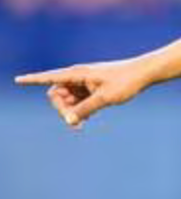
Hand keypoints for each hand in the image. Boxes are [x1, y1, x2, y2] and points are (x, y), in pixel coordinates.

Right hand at [14, 58, 153, 128]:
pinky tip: (84, 122)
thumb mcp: (106, 98)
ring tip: (81, 125)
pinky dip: (79, 111)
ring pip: (67, 100)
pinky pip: (78, 102)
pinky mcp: (92, 89)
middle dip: (61, 109)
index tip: (18, 80)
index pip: (49, 77)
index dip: (32, 79)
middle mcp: (78, 77)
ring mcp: (85, 83)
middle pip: (56, 95)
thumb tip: (68, 121)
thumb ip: (85, 109)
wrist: (144, 74)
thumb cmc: (126, 82)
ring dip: (71, 112)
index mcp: (77, 74)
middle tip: (75, 122)